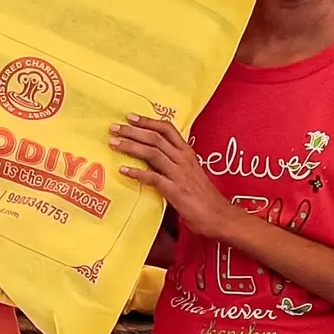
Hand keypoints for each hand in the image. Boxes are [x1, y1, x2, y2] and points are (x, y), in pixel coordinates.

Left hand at [109, 116, 232, 238]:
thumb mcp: (190, 173)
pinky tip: (123, 170)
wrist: (219, 217)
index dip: (148, 121)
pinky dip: (136, 172)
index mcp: (187, 153)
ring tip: (114, 144)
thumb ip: (173, 163)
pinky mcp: (175, 191)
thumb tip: (151, 157)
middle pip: (155, 138)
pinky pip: (153, 177)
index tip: (130, 117)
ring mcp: (179, 174)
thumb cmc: (203, 197)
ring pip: (152, 153)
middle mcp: (183, 159)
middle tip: (114, 128)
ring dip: (131, 146)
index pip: (167, 129)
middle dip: (132, 131)